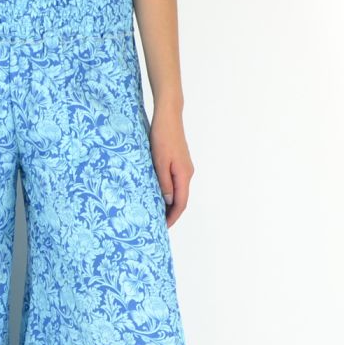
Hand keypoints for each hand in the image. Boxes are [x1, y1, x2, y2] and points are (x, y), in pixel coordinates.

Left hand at [149, 109, 193, 227]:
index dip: (172, 217)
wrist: (168, 116)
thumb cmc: (162, 137)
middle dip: (171, 214)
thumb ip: (164, 183)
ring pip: (178, 192)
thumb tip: (168, 202)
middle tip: (157, 224)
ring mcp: (184, 168)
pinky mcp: (179, 162)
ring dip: (169, 204)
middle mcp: (187, 173)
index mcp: (184, 175)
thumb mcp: (159, 162)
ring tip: (156, 213)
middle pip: (181, 200)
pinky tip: (158, 195)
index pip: (180, 203)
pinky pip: (175, 183)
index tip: (162, 228)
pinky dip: (168, 193)